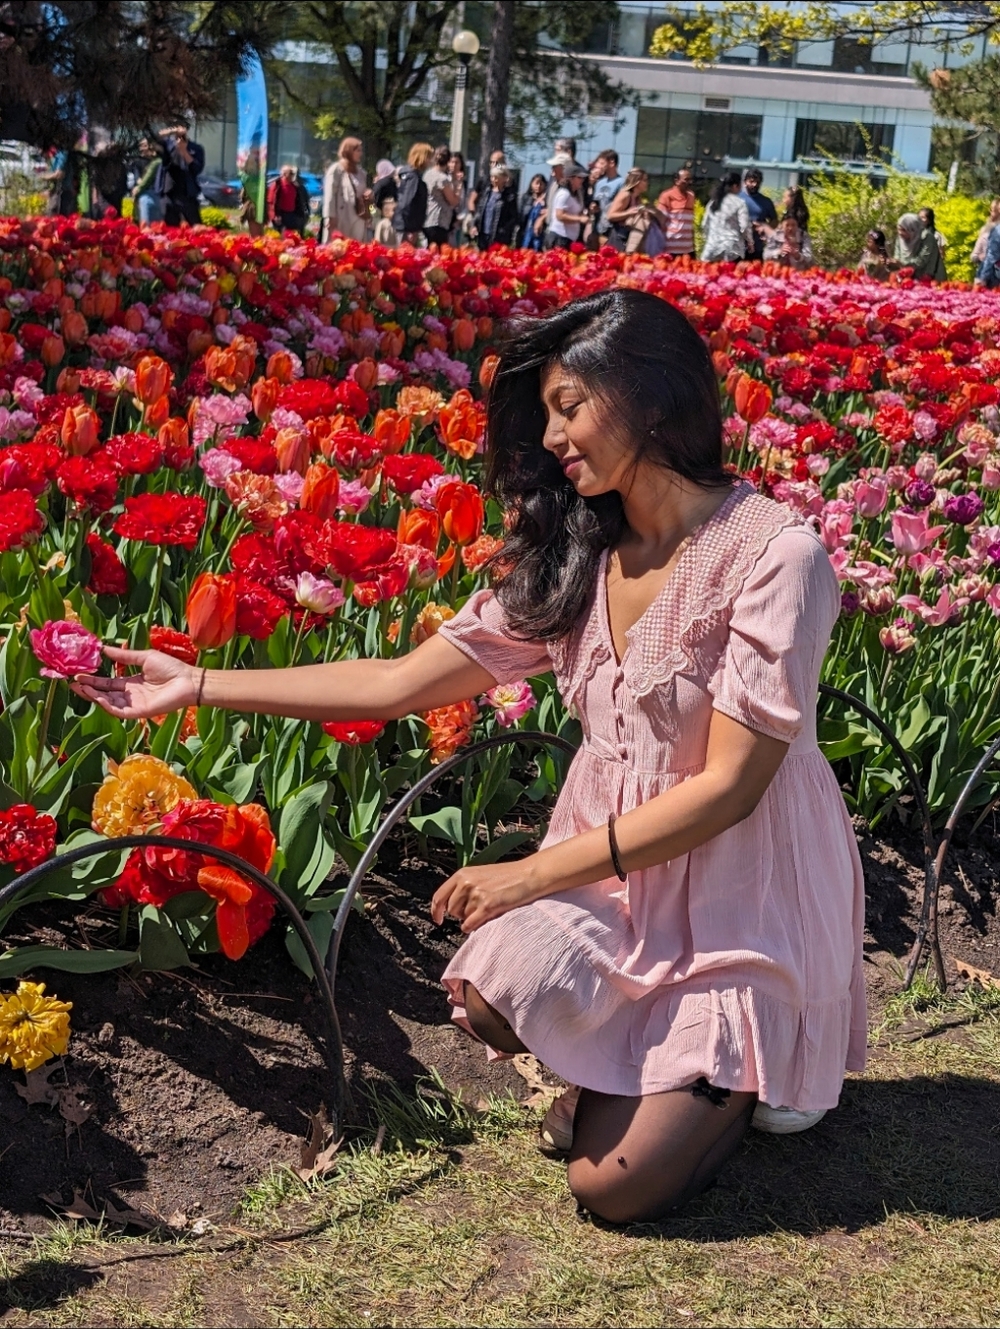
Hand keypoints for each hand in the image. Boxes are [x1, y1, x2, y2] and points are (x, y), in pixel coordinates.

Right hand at [68, 646, 199, 719]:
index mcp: (131, 683)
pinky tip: (97, 697)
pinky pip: (119, 711)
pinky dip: (107, 705)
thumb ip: (124, 656)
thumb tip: (104, 648)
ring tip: (80, 688)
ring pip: (109, 703)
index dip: (93, 680)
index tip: (78, 674)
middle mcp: (130, 695)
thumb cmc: (171, 668)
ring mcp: (134, 704)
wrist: (188, 680)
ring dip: (94, 696)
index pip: (107, 683)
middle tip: (72, 682)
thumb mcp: (144, 657)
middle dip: (88, 689)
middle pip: (104, 694)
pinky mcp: (139, 712)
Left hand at [431, 858, 546, 932]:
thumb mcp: (480, 874)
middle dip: (461, 914)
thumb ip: (464, 886)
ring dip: (472, 918)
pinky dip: (473, 927)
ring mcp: (476, 894)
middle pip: (451, 910)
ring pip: (462, 918)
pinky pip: (469, 925)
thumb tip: (450, 906)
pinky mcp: (487, 906)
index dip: (436, 910)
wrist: (528, 875)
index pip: (439, 896)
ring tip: (488, 908)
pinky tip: (483, 920)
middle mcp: (466, 883)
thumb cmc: (507, 876)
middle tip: (478, 908)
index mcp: (462, 874)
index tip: (437, 919)